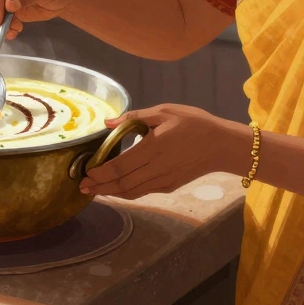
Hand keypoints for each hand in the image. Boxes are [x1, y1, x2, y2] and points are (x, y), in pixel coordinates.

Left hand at [79, 104, 241, 199]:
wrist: (222, 145)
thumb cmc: (193, 123)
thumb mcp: (165, 111)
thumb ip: (135, 117)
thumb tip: (108, 122)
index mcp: (153, 147)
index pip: (120, 165)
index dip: (101, 172)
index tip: (86, 171)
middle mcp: (156, 168)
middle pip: (122, 183)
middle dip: (100, 187)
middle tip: (82, 188)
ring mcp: (163, 180)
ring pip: (131, 192)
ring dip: (111, 193)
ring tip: (94, 192)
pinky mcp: (169, 186)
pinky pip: (143, 192)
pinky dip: (126, 193)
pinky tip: (117, 190)